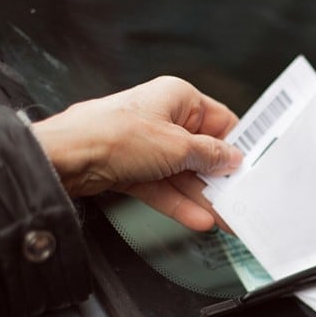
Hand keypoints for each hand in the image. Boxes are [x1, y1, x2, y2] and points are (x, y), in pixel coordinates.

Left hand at [31, 76, 242, 230]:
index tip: (251, 168)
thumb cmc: (112, 134)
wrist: (65, 158)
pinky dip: (179, 203)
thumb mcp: (177, 146)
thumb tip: (231, 158)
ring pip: (183, 174)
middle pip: (202, 152)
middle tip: (240, 200)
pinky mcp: (132, 169)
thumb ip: (210, 155)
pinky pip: (163, 187)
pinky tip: (197, 218)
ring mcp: (147, 145)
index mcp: (178, 97)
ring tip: (225, 219)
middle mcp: (163, 118)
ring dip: (202, 197)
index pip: (220, 121)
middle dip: (220, 179)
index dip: (237, 145)